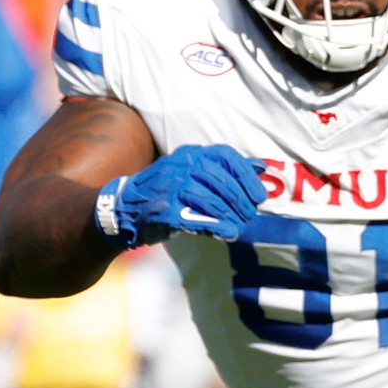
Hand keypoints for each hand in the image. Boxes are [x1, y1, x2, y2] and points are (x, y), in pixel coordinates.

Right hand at [104, 145, 267, 246]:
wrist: (124, 206)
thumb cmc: (168, 190)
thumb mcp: (194, 172)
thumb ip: (226, 170)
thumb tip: (262, 168)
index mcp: (191, 154)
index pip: (227, 157)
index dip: (247, 177)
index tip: (259, 196)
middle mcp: (180, 166)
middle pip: (222, 182)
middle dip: (241, 201)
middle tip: (249, 215)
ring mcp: (170, 187)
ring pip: (210, 201)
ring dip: (230, 216)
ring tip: (239, 225)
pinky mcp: (163, 209)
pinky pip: (196, 219)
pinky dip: (216, 227)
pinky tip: (228, 233)